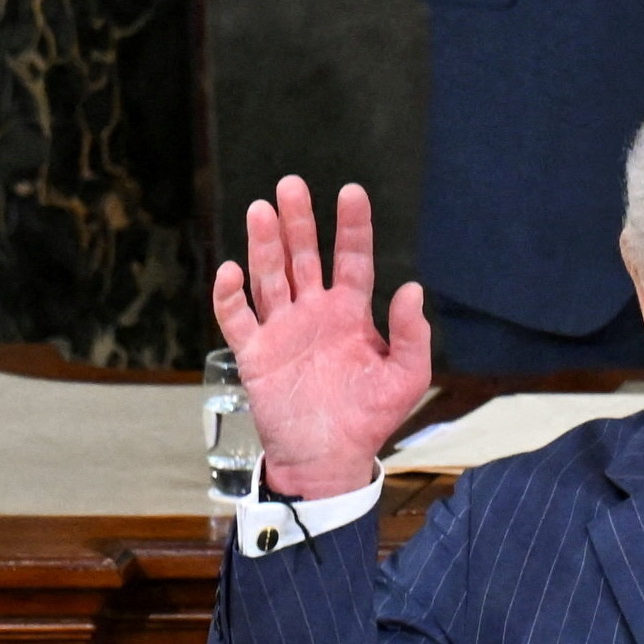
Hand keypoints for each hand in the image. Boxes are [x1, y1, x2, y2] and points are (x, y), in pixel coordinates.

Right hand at [209, 179, 434, 501]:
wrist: (329, 459)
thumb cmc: (370, 418)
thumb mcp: (406, 376)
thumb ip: (412, 334)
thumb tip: (412, 288)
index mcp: (351, 313)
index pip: (352, 259)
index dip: (351, 226)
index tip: (351, 191)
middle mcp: (314, 313)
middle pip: (303, 257)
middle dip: (298, 222)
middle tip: (291, 185)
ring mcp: (282, 330)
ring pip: (270, 277)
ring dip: (264, 245)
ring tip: (261, 209)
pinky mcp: (255, 354)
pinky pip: (238, 319)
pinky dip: (231, 296)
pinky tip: (232, 270)